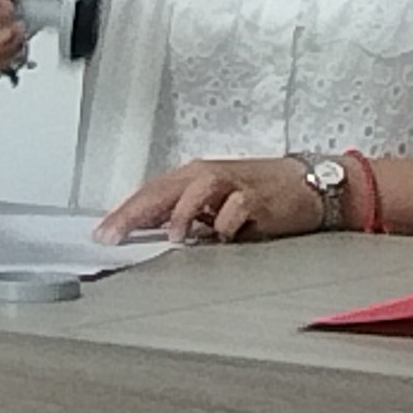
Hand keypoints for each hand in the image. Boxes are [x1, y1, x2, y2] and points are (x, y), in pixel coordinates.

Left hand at [95, 155, 325, 244]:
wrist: (310, 184)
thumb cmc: (262, 192)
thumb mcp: (216, 200)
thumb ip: (183, 212)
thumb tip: (145, 231)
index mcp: (196, 175)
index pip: (152, 191)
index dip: (124, 212)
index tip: (101, 234)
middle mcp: (210, 174)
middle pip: (165, 189)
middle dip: (135, 213)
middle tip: (112, 235)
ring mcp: (235, 184)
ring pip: (197, 190)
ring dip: (182, 213)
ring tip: (173, 237)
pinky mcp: (259, 198)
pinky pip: (236, 208)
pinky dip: (225, 223)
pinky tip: (221, 236)